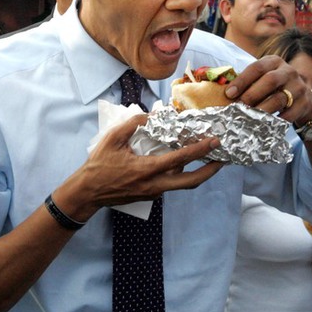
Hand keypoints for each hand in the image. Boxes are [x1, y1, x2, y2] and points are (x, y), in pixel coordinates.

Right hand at [58, 115, 222, 221]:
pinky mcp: (151, 195)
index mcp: (146, 170)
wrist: (87, 193)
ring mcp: (153, 193)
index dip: (199, 150)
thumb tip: (149, 115)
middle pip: (191, 182)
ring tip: (208, 157)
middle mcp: (154, 185)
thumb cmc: (99, 166)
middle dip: (210, 170)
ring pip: (182, 184)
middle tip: (223, 158)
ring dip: (198, 172)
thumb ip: (131, 124)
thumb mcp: (112, 140)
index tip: (214, 141)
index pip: (179, 159)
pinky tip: (183, 162)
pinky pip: (171, 183)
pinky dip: (181, 174)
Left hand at [224, 55, 311, 124]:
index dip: (242, 80)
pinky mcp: (306, 102)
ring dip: (262, 109)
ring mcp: (299, 86)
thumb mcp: (262, 79)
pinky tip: (265, 125)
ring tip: (249, 118)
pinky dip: (276, 120)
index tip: (228, 94)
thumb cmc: (273, 88)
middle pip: (270, 80)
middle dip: (252, 95)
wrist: (303, 98)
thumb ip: (247, 82)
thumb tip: (223, 94)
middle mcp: (288, 71)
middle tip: (238, 107)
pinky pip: (290, 113)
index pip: (256, 67)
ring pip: (280, 98)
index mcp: (274, 62)